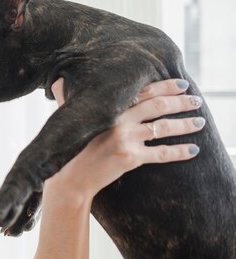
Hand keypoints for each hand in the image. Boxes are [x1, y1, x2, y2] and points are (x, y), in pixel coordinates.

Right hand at [49, 77, 203, 201]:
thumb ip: (65, 97)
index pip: (142, 91)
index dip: (165, 86)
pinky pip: (161, 154)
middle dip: (181, 102)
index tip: (182, 84)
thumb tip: (57, 81)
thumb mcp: (65, 118)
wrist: (70, 177)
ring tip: (199, 122)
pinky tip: (194, 150)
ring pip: (163, 128)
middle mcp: (118, 120)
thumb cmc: (68, 147)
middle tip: (196, 101)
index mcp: (107, 108)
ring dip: (185, 124)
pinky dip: (180, 152)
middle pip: (157, 106)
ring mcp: (125, 139)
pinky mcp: (130, 158)